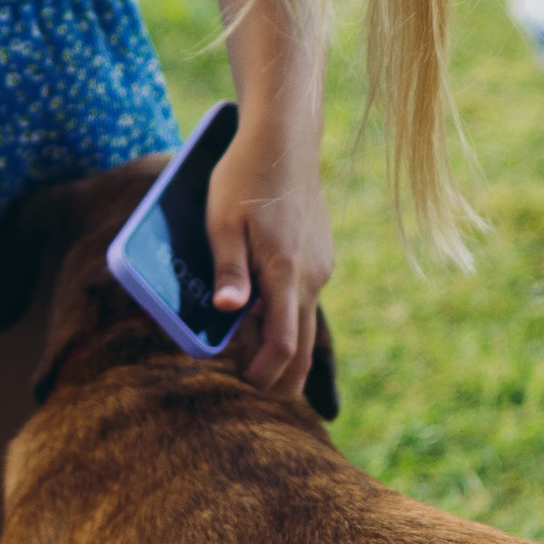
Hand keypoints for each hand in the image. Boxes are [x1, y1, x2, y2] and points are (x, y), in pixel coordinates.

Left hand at [203, 109, 334, 400]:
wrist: (284, 140)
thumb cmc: (245, 176)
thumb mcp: (222, 221)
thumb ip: (228, 269)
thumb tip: (230, 313)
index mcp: (286, 273)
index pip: (284, 344)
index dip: (266, 374)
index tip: (245, 389)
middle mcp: (312, 276)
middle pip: (304, 346)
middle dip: (284, 379)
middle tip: (259, 403)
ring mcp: (321, 266)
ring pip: (305, 323)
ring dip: (284, 348)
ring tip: (253, 365)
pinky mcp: (320, 256)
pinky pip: (305, 299)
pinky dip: (287, 319)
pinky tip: (261, 315)